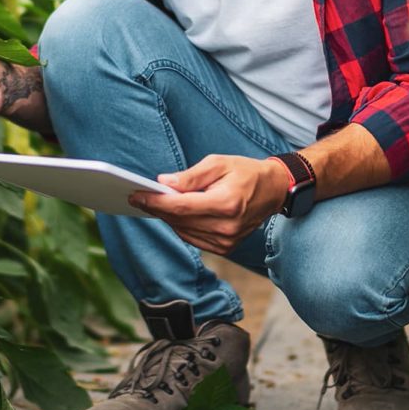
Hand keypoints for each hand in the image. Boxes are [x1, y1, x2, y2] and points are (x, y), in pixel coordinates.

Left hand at [129, 154, 291, 255]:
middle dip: (156, 208)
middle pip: (179, 220)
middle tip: (137, 196)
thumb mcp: (218, 163)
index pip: (181, 206)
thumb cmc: (245, 172)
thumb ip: (190, 176)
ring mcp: (227, 241)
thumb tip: (163, 183)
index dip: (155, 202)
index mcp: (226, 203)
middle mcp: (226, 226)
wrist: (273, 191)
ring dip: (166, 218)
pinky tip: (172, 213)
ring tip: (152, 203)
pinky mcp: (226, 247)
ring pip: (183, 231)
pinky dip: (180, 226)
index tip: (136, 194)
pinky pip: (193, 238)